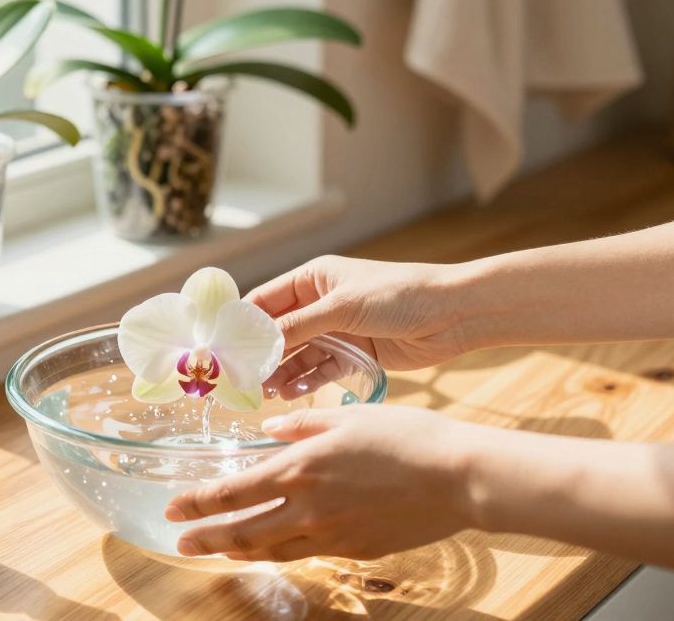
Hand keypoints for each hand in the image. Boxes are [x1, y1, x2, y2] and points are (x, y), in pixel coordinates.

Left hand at [165, 405, 478, 561]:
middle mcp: (307, 509)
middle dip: (205, 538)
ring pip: (272, 551)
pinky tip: (276, 546)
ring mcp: (331, 536)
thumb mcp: (347, 416)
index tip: (173, 508)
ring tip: (219, 548)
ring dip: (239, 550)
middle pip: (241, 532)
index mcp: (299, 469)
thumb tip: (270, 428)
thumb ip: (301, 423)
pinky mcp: (355, 550)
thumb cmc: (407, 437)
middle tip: (180, 542)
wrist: (458, 477)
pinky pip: (307, 553)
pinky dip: (281, 552)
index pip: (231, 492)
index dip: (196, 503)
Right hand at [246, 256, 470, 392]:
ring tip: (265, 392)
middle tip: (240, 380)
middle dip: (259, 355)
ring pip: (297, 354)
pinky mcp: (355, 354)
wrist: (452, 314)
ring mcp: (337, 330)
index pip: (265, 301)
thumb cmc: (399, 295)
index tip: (221, 348)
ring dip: (280, 371)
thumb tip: (257, 344)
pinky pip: (321, 369)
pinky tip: (291, 394)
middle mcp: (321, 303)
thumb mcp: (342, 307)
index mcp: (313, 279)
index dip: (242, 323)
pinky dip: (305, 381)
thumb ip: (299, 327)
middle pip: (278, 331)